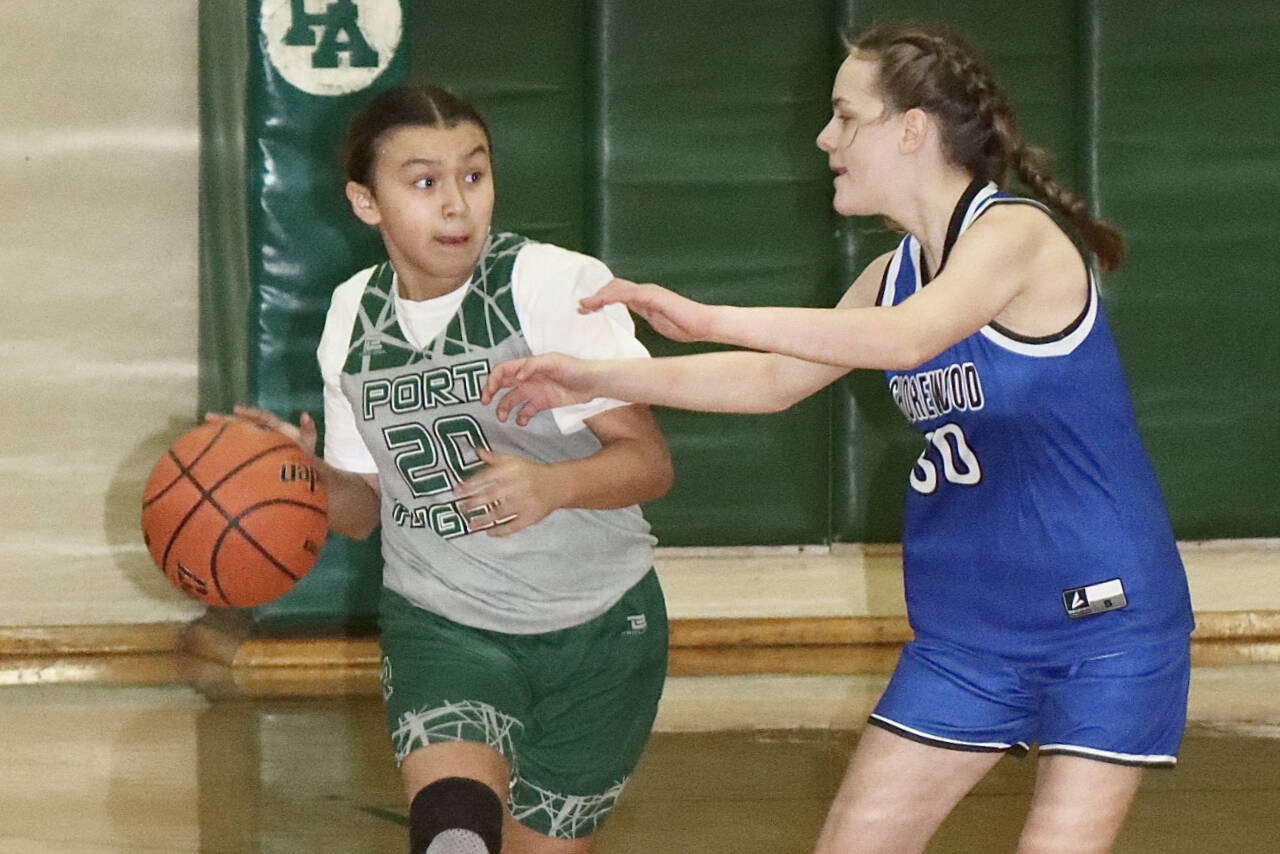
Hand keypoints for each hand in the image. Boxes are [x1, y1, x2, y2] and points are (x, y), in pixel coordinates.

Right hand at [207, 405, 318, 456]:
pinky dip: (224, 450)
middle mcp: (263, 433)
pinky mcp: (251, 456)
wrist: (302, 473)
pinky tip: (207, 451)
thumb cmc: (304, 457)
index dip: (249, 413)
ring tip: (203, 432)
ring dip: (221, 433)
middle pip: (243, 424)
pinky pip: (236, 451)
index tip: (236, 410)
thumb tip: (306, 416)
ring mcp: (256, 445)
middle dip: (226, 420)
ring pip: (237, 436)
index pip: (260, 417)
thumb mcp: (308, 443)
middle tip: (208, 417)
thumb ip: (308, 430)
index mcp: (275, 427)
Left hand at [451, 448, 563, 536]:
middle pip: (491, 496)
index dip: (470, 485)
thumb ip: (494, 459)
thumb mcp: (514, 461)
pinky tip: (490, 532)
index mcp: (511, 471)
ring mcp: (524, 502)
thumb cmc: (532, 473)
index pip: (486, 477)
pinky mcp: (531, 516)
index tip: (458, 491)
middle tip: (460, 508)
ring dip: (483, 520)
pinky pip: (513, 525)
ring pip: (500, 513)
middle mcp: (517, 486)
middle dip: (473, 503)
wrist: (557, 484)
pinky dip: (501, 530)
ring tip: (470, 524)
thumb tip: (477, 452)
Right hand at [482, 353, 601, 426]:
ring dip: (503, 409)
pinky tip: (522, 422)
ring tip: (502, 418)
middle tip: (484, 404)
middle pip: (502, 385)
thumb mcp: (554, 362)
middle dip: (490, 393)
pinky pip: (525, 412)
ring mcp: (534, 392)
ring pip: (511, 400)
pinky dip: (520, 418)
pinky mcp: (542, 403)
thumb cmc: (574, 368)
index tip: (489, 392)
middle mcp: (527, 379)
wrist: (592, 383)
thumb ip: (533, 367)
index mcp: (527, 366)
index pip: (503, 371)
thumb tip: (516, 377)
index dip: (492, 380)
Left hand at [580, 277, 712, 342]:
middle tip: (580, 307)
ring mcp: (649, 292)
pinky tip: (600, 303)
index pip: (617, 294)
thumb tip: (633, 325)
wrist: (704, 324)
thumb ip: (645, 318)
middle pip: (613, 287)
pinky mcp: (653, 296)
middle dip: (595, 296)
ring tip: (585, 306)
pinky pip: (628, 294)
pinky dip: (612, 297)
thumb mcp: (658, 323)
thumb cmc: (684, 326)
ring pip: (617, 288)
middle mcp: (645, 292)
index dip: (600, 300)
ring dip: (599, 296)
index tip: (586, 309)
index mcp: (644, 299)